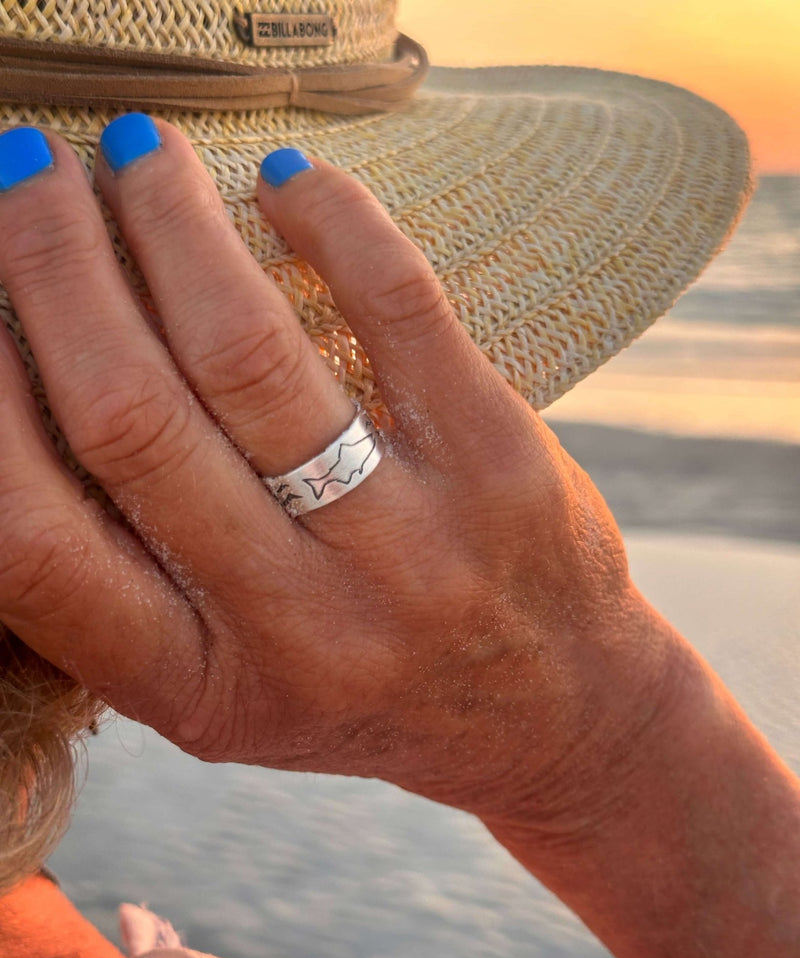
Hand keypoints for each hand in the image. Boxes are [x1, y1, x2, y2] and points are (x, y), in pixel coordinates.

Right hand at [0, 118, 663, 827]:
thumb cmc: (368, 686)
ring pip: (251, 354)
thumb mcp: (231, 687)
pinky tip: (287, 177)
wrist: (549, 708)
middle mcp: (300, 627)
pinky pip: (398, 309)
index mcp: (200, 688)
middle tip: (29, 173)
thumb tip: (27, 417)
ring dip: (174, 226)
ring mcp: (409, 548)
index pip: (36, 546)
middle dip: (59, 269)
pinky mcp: (498, 469)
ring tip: (139, 155)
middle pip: (136, 418)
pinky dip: (332, 221)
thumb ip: (131, 593)